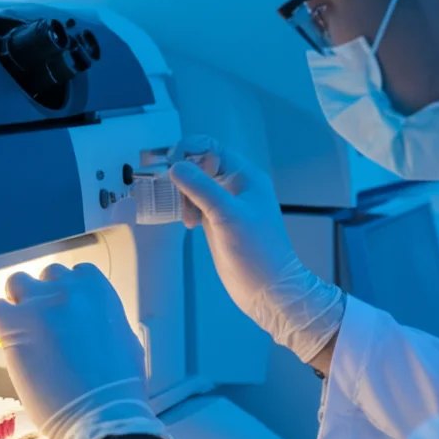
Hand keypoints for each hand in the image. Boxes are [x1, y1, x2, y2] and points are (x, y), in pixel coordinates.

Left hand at [0, 263, 165, 438]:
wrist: (101, 412)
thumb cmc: (119, 386)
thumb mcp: (126, 341)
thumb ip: (105, 323)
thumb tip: (94, 328)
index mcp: (99, 291)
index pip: (77, 273)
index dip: (69, 292)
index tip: (66, 309)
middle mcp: (69, 290)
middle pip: (47, 275)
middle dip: (45, 295)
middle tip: (44, 322)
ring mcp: (40, 303)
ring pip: (17, 282)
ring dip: (18, 302)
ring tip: (21, 327)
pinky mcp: (14, 324)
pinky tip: (8, 341)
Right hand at [168, 136, 344, 363]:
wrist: (268, 290)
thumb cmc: (255, 250)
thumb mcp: (226, 215)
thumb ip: (201, 188)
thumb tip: (175, 166)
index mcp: (245, 177)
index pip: (212, 148)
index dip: (189, 150)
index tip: (170, 164)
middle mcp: (236, 186)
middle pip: (201, 165)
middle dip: (183, 176)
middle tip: (170, 191)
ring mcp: (227, 205)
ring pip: (196, 187)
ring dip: (185, 197)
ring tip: (188, 219)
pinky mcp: (219, 223)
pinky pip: (197, 205)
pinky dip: (188, 210)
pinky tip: (188, 224)